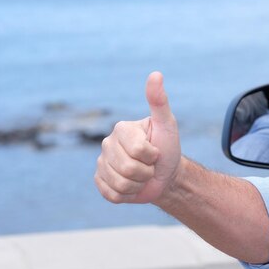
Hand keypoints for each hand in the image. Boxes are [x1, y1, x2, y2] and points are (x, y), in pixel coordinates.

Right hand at [95, 72, 181, 203]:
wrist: (165, 175)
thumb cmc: (168, 147)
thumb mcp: (167, 124)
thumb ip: (159, 101)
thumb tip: (156, 74)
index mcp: (121, 129)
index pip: (138, 151)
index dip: (153, 156)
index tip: (156, 151)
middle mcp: (107, 144)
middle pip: (128, 169)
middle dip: (147, 172)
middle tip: (150, 166)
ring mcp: (101, 163)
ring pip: (120, 184)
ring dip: (139, 184)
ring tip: (143, 176)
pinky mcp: (100, 182)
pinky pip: (111, 194)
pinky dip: (127, 195)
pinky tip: (132, 186)